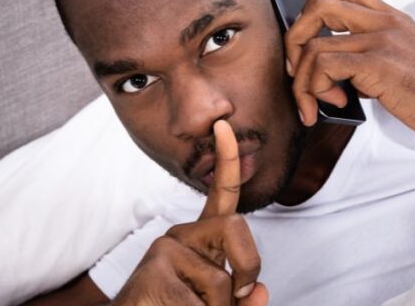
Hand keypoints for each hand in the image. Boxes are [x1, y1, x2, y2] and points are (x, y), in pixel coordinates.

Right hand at [112, 120, 267, 305]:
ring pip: (222, 279)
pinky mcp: (154, 271)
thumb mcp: (216, 305)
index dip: (228, 160)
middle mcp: (179, 236)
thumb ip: (241, 300)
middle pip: (235, 227)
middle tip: (240, 294)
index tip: (224, 127)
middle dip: (249, 265)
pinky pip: (199, 302)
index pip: (221, 195)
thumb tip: (260, 291)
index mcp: (198, 239)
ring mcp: (164, 251)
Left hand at [284, 0, 414, 146]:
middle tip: (298, 71)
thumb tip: (331, 74)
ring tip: (317, 103)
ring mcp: (381, 39)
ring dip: (303, 80)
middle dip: (294, 38)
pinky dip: (315, 89)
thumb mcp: (403, 62)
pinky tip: (334, 105)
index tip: (304, 43)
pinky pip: (324, 65)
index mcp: (391, 17)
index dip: (311, 7)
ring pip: (313, 45)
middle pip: (317, 4)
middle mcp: (385, 22)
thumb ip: (369, 58)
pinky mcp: (378, 63)